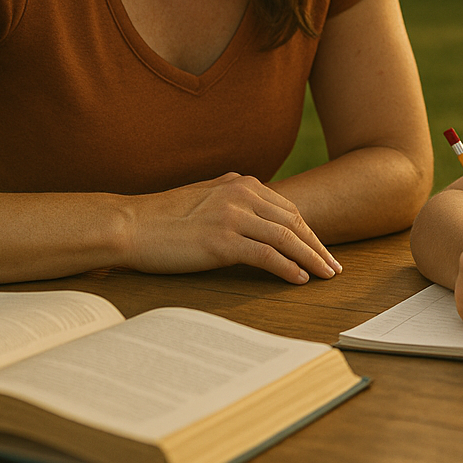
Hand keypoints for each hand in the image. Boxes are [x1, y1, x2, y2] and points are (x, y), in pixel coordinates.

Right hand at [121, 173, 342, 283]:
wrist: (128, 225)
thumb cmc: (161, 216)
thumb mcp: (204, 194)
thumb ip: (231, 194)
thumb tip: (254, 197)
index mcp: (240, 183)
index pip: (287, 209)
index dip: (308, 232)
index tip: (321, 249)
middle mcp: (242, 194)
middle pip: (294, 223)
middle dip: (317, 246)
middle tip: (333, 267)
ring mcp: (233, 216)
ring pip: (286, 239)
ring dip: (311, 259)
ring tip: (325, 276)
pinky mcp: (222, 240)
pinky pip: (266, 255)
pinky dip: (287, 268)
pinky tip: (299, 279)